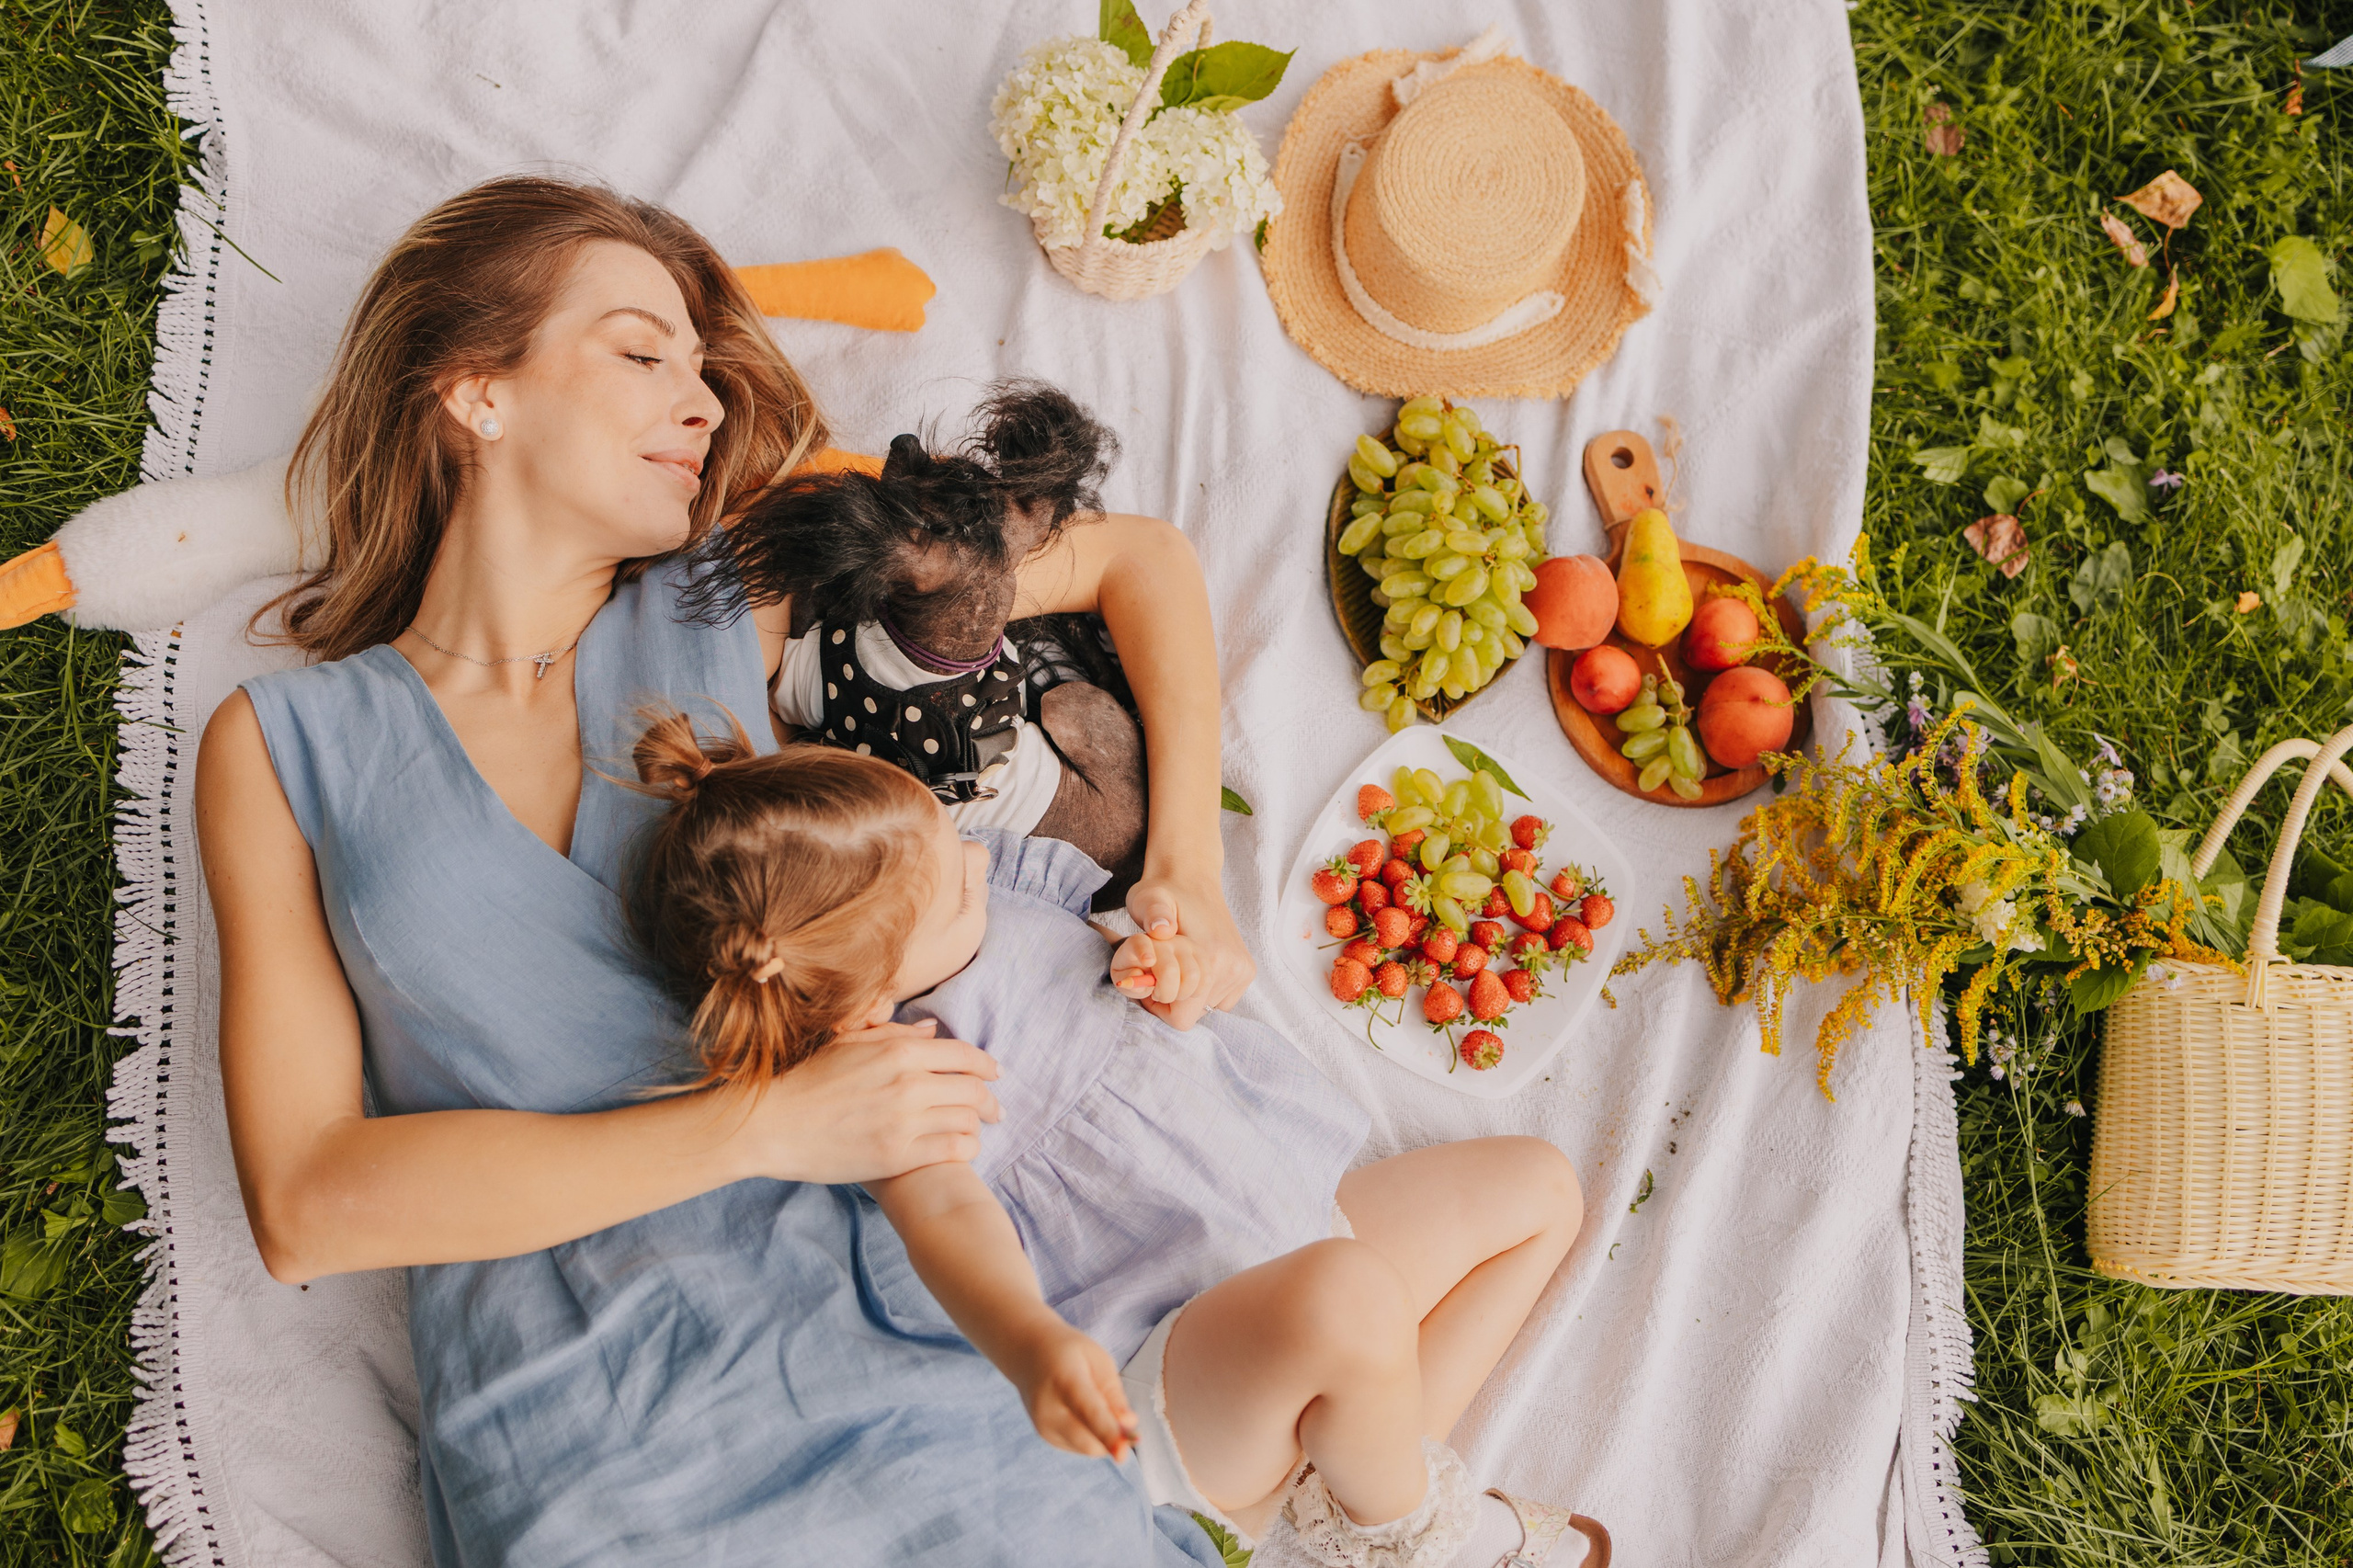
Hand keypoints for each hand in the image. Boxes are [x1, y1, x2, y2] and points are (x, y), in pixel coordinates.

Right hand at [735, 1020, 1002, 1185]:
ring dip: (976, 1125)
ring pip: (967, 1120)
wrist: (771, 1124)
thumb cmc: (806, 1080)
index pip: (964, 1055)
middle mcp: (908, 1082)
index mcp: (899, 1050)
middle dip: (989, 1100)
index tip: (994, 1074)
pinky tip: (960, 1148)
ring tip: (973, 1130)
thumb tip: (933, 1031)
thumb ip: (895, 1034)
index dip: (986, 1065)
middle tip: (994, 1110)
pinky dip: (966, 1148)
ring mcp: (905, 1121)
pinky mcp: (897, 1155)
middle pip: (973, 1089)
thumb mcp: (849, 1043)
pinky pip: (954, 1150)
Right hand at [1004, 1315, 1137, 1461]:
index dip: (1108, 1435)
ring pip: (1088, 1448)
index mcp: (1065, 1381)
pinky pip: (1080, 1447)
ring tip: (1102, 1408)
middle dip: (1116, 1443)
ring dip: (1105, 1439)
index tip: (1123, 1454)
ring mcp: (1044, 1426)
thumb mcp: (1099, 1361)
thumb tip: (1129, 1424)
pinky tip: (1086, 1414)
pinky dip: (1093, 1438)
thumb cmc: (1071, 1354)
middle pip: (1088, 1442)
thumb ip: (1114, 1394)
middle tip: (1135, 1434)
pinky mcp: (1046, 1437)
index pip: (1089, 1413)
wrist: (1029, 1354)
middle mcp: (1049, 1409)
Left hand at [1109, 930, 1200, 1008]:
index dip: (1144, 951)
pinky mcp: (1203, 954)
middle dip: (1166, 993)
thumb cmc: (1136, 971)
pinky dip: (1197, 992)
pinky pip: (1206, 979)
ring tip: (1172, 992)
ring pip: (1194, 978)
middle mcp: (1167, 939)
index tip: (1148, 961)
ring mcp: (1188, 945)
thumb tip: (1145, 984)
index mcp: (1140, 942)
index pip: (1140, 943)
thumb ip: (1128, 981)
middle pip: (1171, 970)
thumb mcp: (1123, 977)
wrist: (1152, 960)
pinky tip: (1186, 992)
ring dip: (1182, 995)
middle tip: (1157, 995)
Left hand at [1125, 876, 1255, 1029]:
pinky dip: (1205, 989)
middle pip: (1194, 1014)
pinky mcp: (1246, 970)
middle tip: (1161, 969)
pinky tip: (1195, 965)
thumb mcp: (1147, 899)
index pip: (1182, 1018)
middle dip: (1173, 997)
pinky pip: (1220, 1000)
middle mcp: (1233, 968)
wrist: (1191, 876)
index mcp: (1211, 957)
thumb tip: (1161, 929)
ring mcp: (1242, 970)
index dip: (1158, 1002)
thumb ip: (1152, 913)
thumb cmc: (1162, 892)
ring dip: (1189, 992)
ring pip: (1207, 1007)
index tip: (1149, 978)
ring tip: (1179, 963)